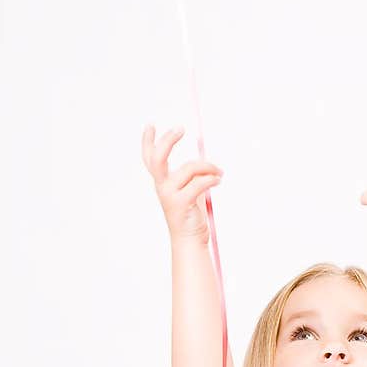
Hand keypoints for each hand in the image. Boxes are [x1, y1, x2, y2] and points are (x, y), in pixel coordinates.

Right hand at [141, 125, 223, 243]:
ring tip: (219, 171)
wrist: (190, 240)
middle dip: (168, 140)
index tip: (150, 125)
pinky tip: (219, 180)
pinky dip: (212, 179)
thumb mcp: (189, 190)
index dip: (147, 141)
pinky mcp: (181, 204)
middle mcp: (162, 187)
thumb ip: (193, 175)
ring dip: (208, 166)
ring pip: (189, 168)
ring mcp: (170, 195)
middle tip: (181, 129)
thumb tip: (204, 159)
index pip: (149, 159)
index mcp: (162, 182)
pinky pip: (200, 183)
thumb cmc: (191, 214)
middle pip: (158, 158)